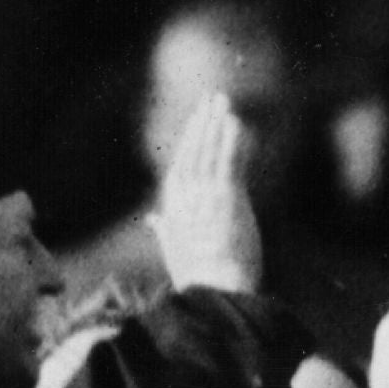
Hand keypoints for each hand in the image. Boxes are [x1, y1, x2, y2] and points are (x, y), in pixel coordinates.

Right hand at [149, 95, 263, 295]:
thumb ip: (164, 228)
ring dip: (216, 122)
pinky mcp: (227, 197)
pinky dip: (231, 139)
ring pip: (210, 149)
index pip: (182, 162)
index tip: (199, 119)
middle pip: (194, 149)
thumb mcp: (174, 249)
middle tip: (211, 98)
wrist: (213, 289)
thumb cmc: (198, 276)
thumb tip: (153, 219)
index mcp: (173, 204)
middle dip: (202, 121)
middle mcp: (186, 194)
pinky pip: (229, 160)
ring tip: (222, 101)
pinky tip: (235, 121)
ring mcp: (205, 193)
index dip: (191, 138)